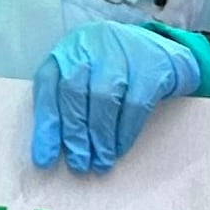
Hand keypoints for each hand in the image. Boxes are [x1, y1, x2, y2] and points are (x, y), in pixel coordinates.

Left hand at [30, 22, 209, 174]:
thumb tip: (53, 145)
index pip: (48, 85)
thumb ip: (68, 100)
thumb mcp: (88, 73)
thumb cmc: (117, 69)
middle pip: (74, 92)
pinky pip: (134, 105)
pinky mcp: (151, 67)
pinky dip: (124, 132)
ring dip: (100, 137)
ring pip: (104, 99)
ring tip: (100, 162)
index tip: (45, 158)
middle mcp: (92, 45)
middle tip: (78, 163)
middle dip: (74, 134)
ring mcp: (123, 53)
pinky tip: (119, 149)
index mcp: (70, 48)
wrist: (165, 51)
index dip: (46, 124)